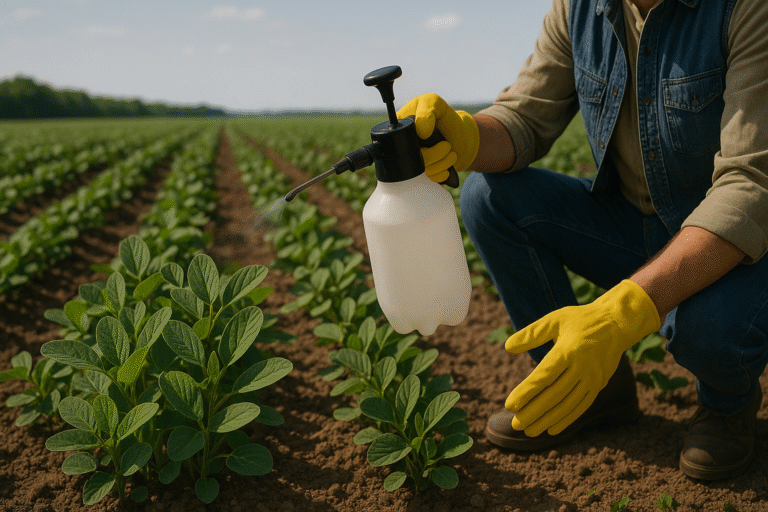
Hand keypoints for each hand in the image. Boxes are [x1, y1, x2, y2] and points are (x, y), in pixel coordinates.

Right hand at [396, 93, 478, 182]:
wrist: (462, 136)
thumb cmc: (445, 118)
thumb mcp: (435, 103)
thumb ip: (427, 110)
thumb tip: (421, 131)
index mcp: (401, 128)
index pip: (395, 140)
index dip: (411, 142)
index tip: (427, 136)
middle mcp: (404, 146)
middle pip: (409, 159)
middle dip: (432, 154)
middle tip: (446, 145)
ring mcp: (413, 161)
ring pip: (420, 171)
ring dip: (440, 163)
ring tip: (451, 153)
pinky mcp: (423, 173)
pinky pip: (428, 179)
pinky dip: (440, 174)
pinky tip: (447, 166)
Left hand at [504, 280, 660, 436]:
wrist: (616, 324)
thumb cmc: (580, 320)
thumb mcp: (554, 320)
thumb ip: (531, 334)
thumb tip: (507, 347)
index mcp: (568, 350)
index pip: (544, 376)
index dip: (526, 392)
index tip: (509, 405)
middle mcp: (582, 368)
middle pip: (554, 395)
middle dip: (533, 412)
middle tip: (515, 424)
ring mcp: (592, 379)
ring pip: (567, 405)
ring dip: (547, 420)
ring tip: (529, 431)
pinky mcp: (598, 386)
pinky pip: (581, 407)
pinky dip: (566, 420)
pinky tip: (551, 429)